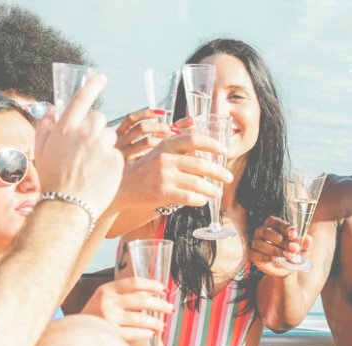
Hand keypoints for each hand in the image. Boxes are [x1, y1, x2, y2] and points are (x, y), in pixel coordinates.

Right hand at [33, 75, 123, 216]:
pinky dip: (110, 162)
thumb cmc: (52, 180)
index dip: (93, 85)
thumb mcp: (41, 151)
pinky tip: (99, 174)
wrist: (67, 206)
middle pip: (99, 119)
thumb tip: (52, 108)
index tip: (101, 78)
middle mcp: (85, 132)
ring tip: (91, 165)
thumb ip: (45, 126)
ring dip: (103, 146)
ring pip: (110, 137)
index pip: (83, 97)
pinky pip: (116, 154)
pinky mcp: (116, 160)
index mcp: (66, 127)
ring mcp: (102, 146)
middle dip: (95, 129)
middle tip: (86, 150)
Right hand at [80, 278, 173, 340]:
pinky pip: (134, 333)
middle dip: (159, 305)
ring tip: (164, 325)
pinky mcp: (110, 333)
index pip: (134, 282)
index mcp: (107, 289)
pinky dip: (145, 333)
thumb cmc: (94, 313)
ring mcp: (108, 318)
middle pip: (140, 301)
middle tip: (170, 308)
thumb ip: (125, 293)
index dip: (152, 285)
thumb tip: (151, 293)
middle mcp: (107, 302)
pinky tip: (152, 333)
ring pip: (139, 319)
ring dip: (155, 322)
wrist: (76, 331)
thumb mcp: (105, 297)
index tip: (164, 289)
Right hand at [114, 108, 172, 163]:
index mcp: (118, 133)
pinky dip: (159, 153)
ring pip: (146, 141)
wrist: (116, 180)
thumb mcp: (129, 144)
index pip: (131, 118)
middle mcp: (119, 142)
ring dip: (162, 139)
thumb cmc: (126, 160)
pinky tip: (165, 154)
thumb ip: (144, 134)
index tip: (162, 113)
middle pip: (141, 127)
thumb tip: (170, 126)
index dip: (147, 113)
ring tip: (172, 142)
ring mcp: (125, 154)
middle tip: (173, 129)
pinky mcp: (131, 167)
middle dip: (159, 126)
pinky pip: (149, 157)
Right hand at [116, 130, 232, 211]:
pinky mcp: (163, 192)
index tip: (224, 151)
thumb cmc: (145, 170)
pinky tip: (203, 200)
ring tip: (218, 192)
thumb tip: (203, 150)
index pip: (194, 140)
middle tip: (228, 177)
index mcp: (166, 144)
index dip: (212, 144)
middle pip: (200, 164)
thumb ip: (178, 148)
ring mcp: (164, 176)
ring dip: (212, 189)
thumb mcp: (158, 151)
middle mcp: (166, 158)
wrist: (123, 186)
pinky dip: (200, 199)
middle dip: (219, 172)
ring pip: (197, 182)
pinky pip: (189, 197)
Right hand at [251, 216, 311, 276]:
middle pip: (267, 232)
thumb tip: (308, 239)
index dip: (284, 227)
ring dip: (274, 250)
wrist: (286, 268)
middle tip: (293, 248)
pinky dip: (265, 257)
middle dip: (281, 240)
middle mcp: (262, 231)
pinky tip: (274, 259)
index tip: (293, 234)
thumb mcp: (302, 248)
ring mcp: (256, 242)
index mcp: (274, 225)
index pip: (276, 222)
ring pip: (260, 243)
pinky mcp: (253, 254)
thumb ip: (305, 243)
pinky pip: (255, 253)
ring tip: (286, 255)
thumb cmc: (292, 252)